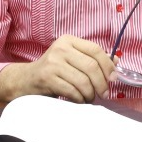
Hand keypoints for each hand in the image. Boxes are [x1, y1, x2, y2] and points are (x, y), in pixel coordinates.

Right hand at [0, 36, 114, 102]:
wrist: (25, 80)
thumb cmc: (53, 71)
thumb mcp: (71, 59)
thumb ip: (91, 59)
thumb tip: (115, 62)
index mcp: (69, 40)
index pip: (96, 50)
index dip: (108, 66)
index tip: (113, 79)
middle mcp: (61, 48)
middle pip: (91, 67)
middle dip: (101, 84)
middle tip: (103, 94)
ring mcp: (53, 63)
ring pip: (83, 81)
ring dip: (90, 94)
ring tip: (89, 98)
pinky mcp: (47, 78)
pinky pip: (72, 91)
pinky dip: (79, 99)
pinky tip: (78, 100)